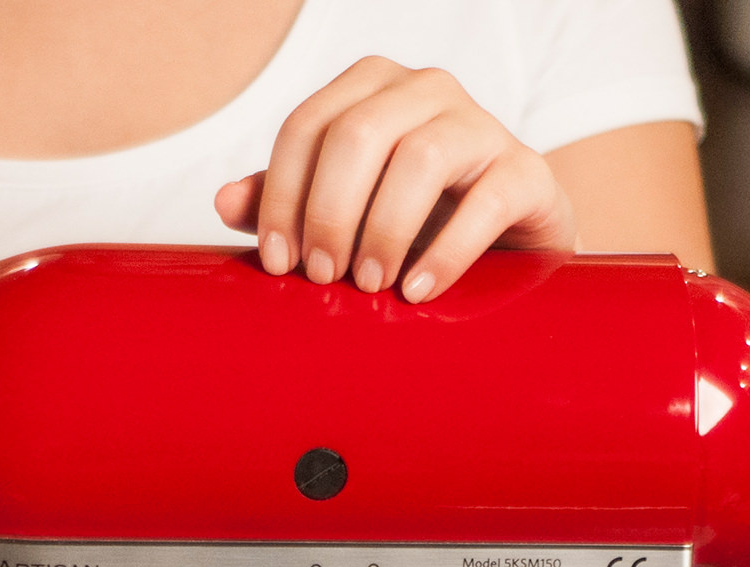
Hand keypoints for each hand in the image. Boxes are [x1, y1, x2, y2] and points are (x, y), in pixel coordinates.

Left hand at [216, 58, 573, 301]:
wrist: (502, 251)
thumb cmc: (410, 226)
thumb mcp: (340, 214)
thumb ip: (284, 204)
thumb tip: (222, 201)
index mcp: (369, 91)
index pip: (306, 127)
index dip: (282, 196)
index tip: (278, 262)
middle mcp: (425, 91)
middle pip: (357, 134)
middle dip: (329, 213)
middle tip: (324, 276)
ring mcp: (481, 125)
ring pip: (419, 157)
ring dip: (383, 231)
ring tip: (370, 285)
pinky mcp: (526, 170)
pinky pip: (487, 200)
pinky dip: (445, 252)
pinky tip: (417, 292)